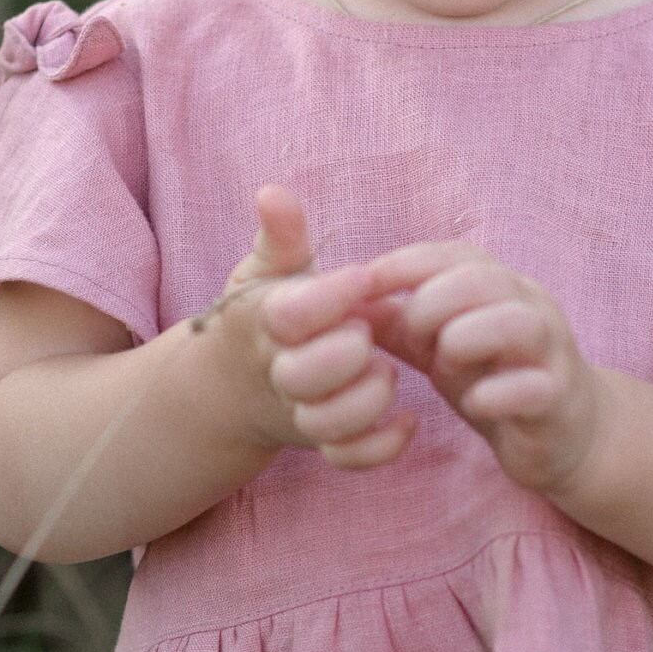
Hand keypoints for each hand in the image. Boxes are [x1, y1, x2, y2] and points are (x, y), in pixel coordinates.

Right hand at [219, 186, 412, 469]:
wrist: (242, 380)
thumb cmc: (271, 310)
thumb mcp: (272, 269)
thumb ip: (282, 235)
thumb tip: (273, 192)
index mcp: (266, 320)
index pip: (290, 314)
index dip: (331, 296)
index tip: (362, 278)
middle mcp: (278, 371)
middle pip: (302, 376)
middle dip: (346, 353)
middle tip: (368, 332)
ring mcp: (300, 411)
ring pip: (326, 423)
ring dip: (367, 400)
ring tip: (389, 373)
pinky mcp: (322, 443)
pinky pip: (348, 459)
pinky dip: (383, 447)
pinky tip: (409, 420)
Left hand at [353, 240, 602, 497]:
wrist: (565, 435)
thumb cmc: (498, 380)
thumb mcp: (442, 349)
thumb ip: (401, 326)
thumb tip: (345, 302)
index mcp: (501, 287)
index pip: (453, 255)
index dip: (405, 264)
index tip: (362, 284)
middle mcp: (532, 307)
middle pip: (481, 279)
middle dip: (430, 306)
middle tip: (410, 340)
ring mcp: (552, 351)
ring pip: (516, 321)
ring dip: (464, 340)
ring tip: (443, 369)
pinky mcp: (560, 399)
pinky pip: (533, 387)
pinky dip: (494, 393)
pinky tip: (474, 403)